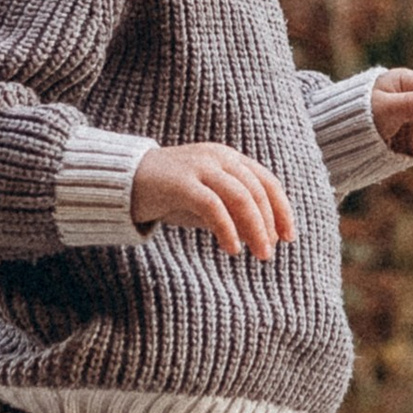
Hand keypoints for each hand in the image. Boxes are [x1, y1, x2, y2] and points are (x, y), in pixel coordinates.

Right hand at [132, 141, 295, 259]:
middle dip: (269, 224)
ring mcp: (200, 167)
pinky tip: (232, 249)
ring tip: (260, 255)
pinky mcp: (182, 182)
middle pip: (257, 191)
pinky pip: (213, 206)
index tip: (288, 237)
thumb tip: (264, 238)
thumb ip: (234, 214)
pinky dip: (227, 229)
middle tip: (270, 253)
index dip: (282, 209)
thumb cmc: (170, 194)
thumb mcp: (207, 203)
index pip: (266, 181)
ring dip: (255, 229)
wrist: (123, 181)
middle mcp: (218, 157)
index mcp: (228, 158)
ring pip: (241, 197)